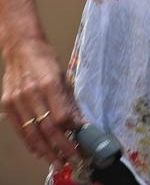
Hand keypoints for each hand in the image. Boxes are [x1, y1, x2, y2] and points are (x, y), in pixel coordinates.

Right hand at [1, 37, 83, 168]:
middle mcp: (32, 93)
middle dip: (61, 148)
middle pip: (48, 128)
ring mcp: (17, 101)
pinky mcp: (7, 105)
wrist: (20, 48)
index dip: (71, 132)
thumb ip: (69, 101)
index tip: (80, 141)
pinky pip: (20, 130)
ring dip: (46, 151)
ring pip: (32, 134)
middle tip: (72, 160)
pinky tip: (40, 151)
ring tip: (57, 162)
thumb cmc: (45, 59)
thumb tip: (80, 123)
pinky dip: (31, 143)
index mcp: (49, 82)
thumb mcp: (63, 75)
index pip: (61, 115)